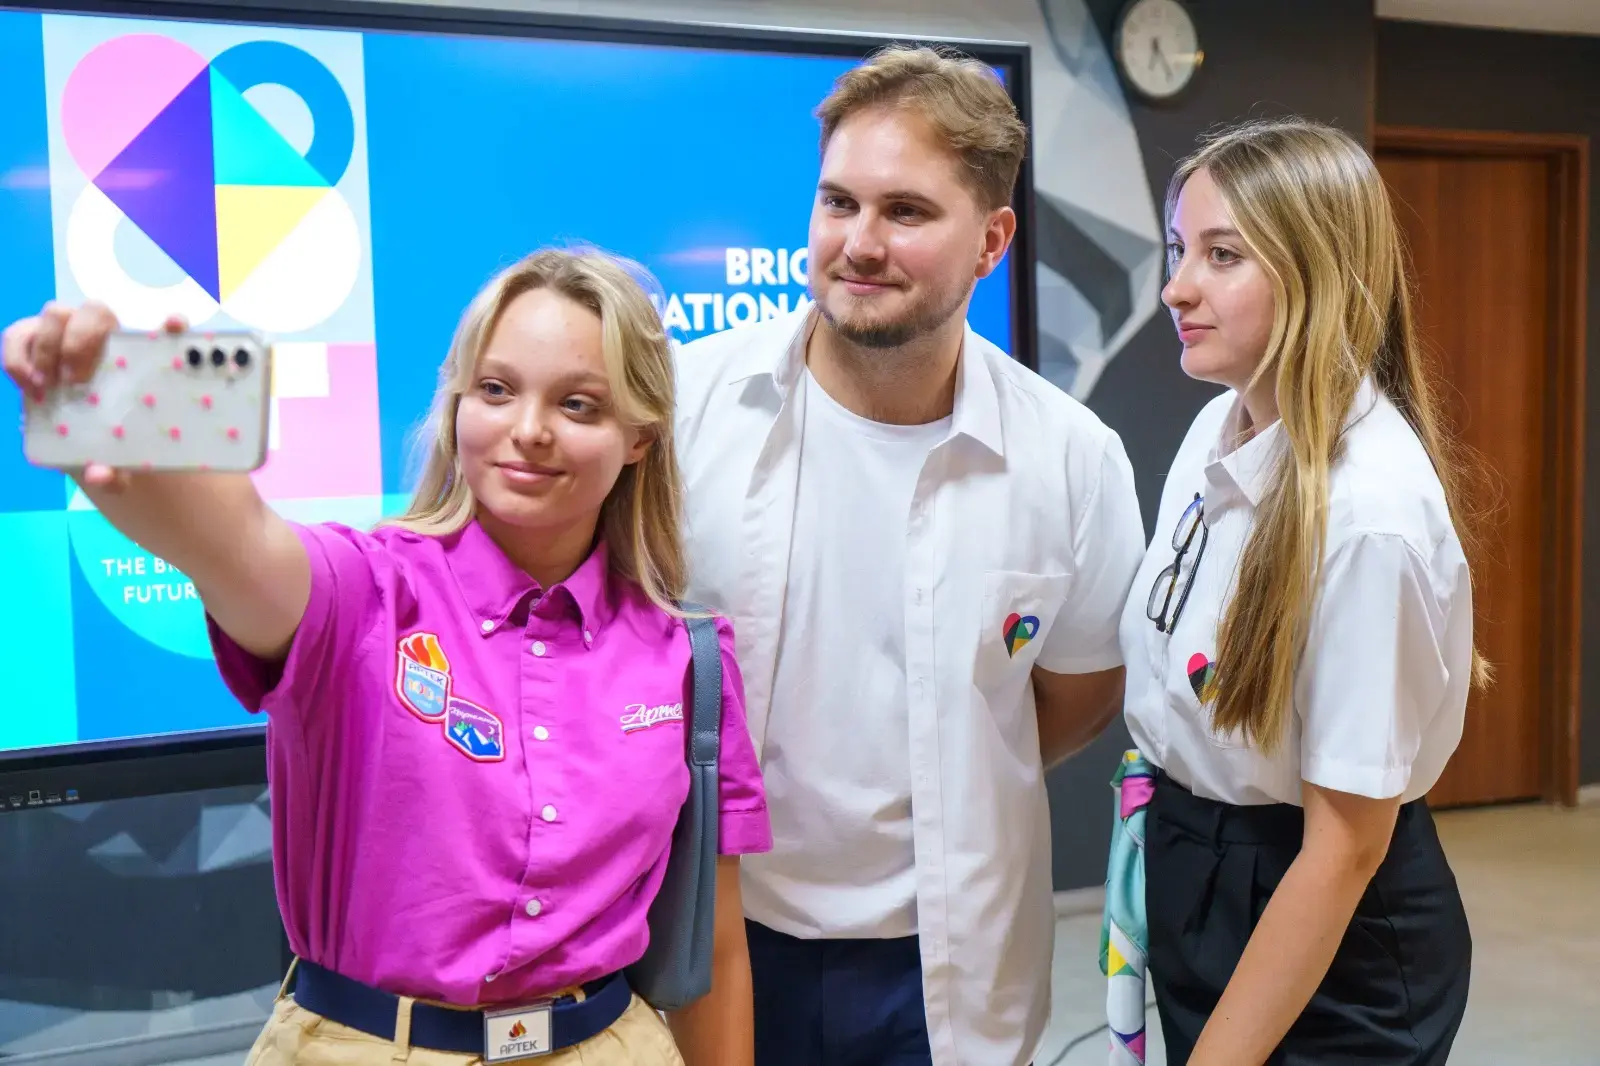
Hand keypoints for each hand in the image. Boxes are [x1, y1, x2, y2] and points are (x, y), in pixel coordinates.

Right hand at [4, 302, 186, 489]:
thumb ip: (116, 470)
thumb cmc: (116, 441)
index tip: (174, 327)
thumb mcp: (120, 459)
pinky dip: (16, 356)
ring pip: (56, 315)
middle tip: (75, 380)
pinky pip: (18, 336)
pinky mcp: (33, 345)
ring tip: (46, 385)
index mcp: (142, 358)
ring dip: (47, 346)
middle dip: (82, 338)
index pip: (166, 329)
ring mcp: (67, 336)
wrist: (83, 437)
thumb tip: (100, 475)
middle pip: (96, 311)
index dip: (171, 325)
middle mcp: (105, 337)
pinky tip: (26, 384)